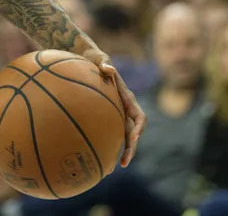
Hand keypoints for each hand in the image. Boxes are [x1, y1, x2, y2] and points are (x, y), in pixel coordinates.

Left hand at [81, 47, 146, 167]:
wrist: (89, 58)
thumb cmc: (95, 58)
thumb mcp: (100, 58)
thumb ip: (104, 63)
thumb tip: (109, 68)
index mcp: (126, 97)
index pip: (139, 116)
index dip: (138, 128)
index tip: (132, 139)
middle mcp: (124, 107)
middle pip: (133, 132)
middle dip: (131, 148)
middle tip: (124, 162)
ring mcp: (116, 113)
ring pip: (122, 136)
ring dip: (120, 152)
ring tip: (110, 169)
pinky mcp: (106, 116)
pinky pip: (109, 132)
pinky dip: (106, 145)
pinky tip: (96, 156)